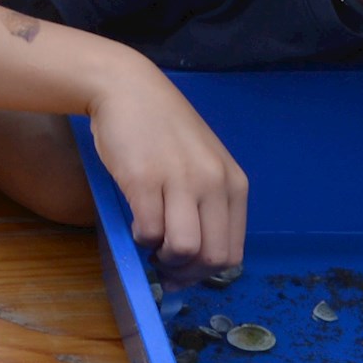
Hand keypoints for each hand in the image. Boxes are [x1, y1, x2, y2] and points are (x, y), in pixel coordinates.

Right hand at [84, 66, 248, 282]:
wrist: (128, 89)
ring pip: (184, 249)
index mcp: (234, 183)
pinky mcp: (144, 180)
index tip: (185, 272)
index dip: (207, 273)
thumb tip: (197, 255)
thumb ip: (209, 202)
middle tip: (164, 267)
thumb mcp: (203, 163)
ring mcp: (180, 181)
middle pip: (212, 257)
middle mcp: (214, 183)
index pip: (233, 251)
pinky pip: (148, 231)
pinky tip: (136, 222)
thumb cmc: (163, 129)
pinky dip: (140, 238)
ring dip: (163, 258)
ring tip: (150, 244)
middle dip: (186, 272)